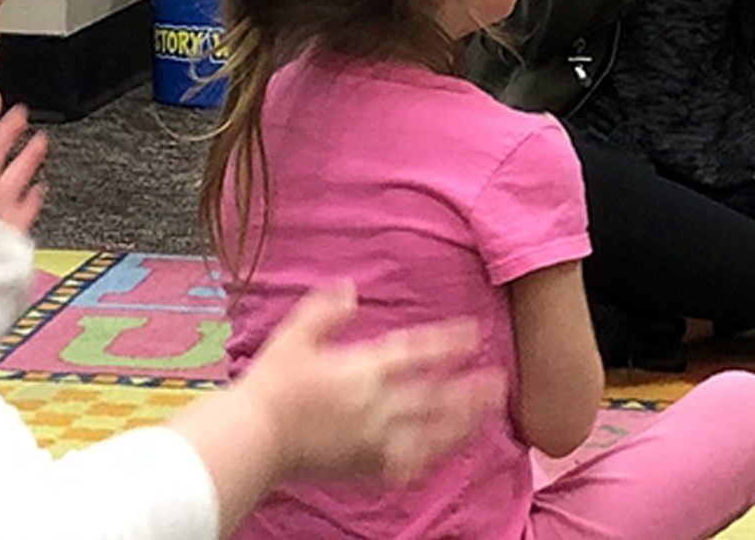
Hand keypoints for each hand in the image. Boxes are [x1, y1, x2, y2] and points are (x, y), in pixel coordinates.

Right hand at [228, 283, 491, 481]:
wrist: (254, 438)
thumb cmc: (270, 387)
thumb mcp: (293, 336)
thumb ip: (324, 311)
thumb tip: (349, 287)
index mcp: (362, 370)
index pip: (414, 352)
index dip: (447, 342)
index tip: (473, 334)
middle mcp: (376, 406)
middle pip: (434, 396)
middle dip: (470, 389)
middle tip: (501, 381)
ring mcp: (373, 440)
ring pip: (430, 433)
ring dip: (462, 423)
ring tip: (487, 416)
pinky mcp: (364, 466)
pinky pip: (406, 463)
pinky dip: (429, 457)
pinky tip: (443, 453)